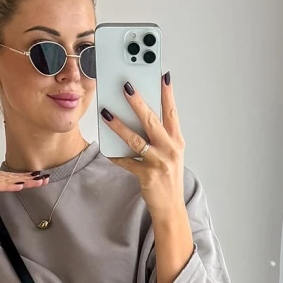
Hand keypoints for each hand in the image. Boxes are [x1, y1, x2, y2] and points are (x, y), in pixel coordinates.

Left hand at [101, 74, 185, 219]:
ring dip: (119, 125)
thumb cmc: (168, 177)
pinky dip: (115, 155)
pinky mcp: (146, 176)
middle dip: (138, 102)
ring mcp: (159, 163)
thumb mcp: (170, 153)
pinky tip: (106, 148)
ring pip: (136, 140)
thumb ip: (160, 135)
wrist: (171, 207)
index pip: (171, 112)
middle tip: (126, 86)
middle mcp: (170, 149)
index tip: (162, 74)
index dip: (167, 93)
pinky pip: (126, 162)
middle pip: (152, 121)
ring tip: (106, 113)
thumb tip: (141, 114)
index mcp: (176, 141)